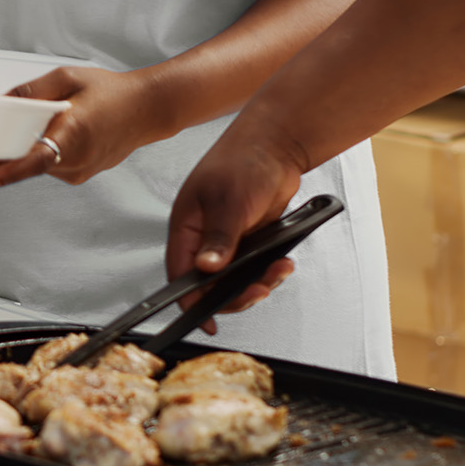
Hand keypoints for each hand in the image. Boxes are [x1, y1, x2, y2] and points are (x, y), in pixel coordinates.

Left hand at [0, 67, 167, 188]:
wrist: (149, 110)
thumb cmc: (112, 91)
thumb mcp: (67, 78)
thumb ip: (31, 92)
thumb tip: (0, 103)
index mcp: (74, 134)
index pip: (35, 160)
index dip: (9, 172)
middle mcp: (75, 159)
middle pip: (22, 165)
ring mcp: (77, 171)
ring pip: (32, 166)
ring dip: (11, 154)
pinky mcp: (78, 174)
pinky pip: (45, 166)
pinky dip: (31, 155)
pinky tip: (32, 139)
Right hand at [164, 123, 304, 332]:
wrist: (277, 144)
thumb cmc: (243, 161)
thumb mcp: (229, 203)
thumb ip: (218, 239)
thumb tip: (206, 269)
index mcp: (186, 226)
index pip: (180, 272)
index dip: (190, 300)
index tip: (206, 320)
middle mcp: (203, 236)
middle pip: (210, 282)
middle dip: (235, 294)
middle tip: (257, 292)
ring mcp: (228, 238)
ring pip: (236, 278)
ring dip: (258, 282)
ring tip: (278, 272)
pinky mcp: (250, 238)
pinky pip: (256, 267)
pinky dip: (270, 270)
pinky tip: (283, 263)